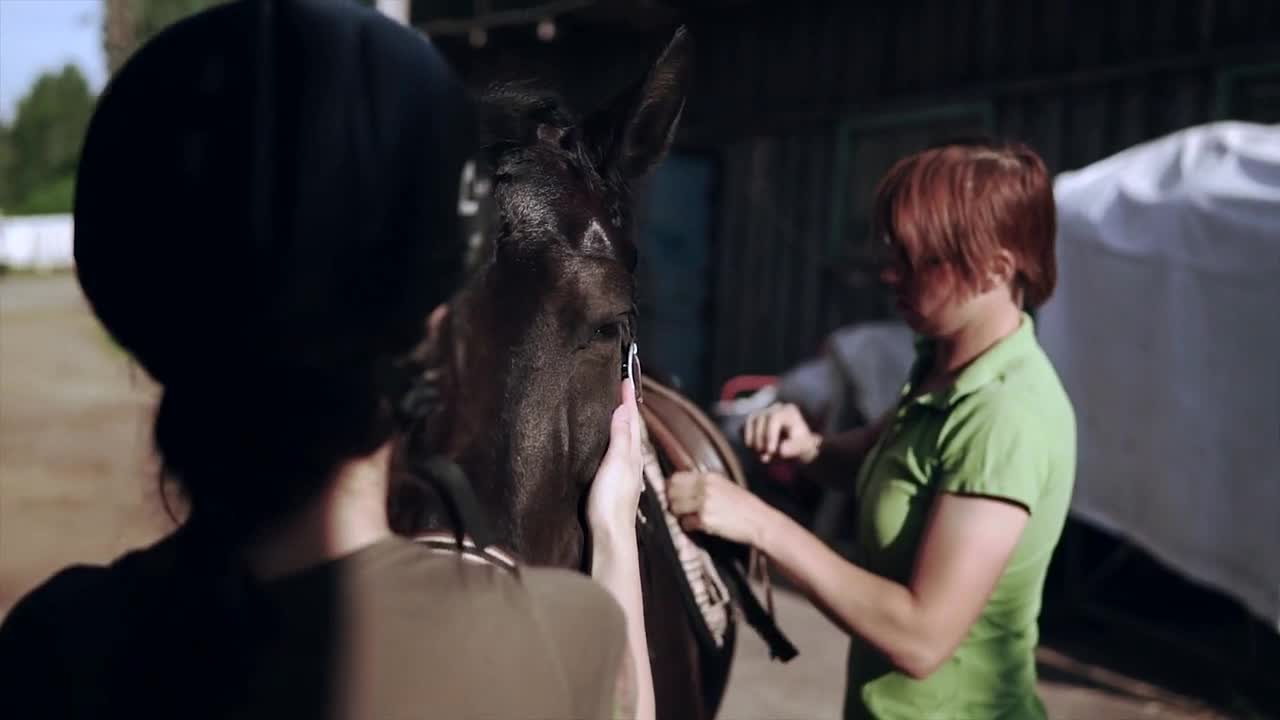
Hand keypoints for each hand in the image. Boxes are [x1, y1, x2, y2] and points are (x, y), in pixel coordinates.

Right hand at [587, 378, 643, 530]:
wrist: (611, 535)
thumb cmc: (612, 500)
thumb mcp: (616, 463)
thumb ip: (620, 437)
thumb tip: (624, 409)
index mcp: (631, 453)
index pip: (631, 418)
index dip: (627, 398)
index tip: (625, 377)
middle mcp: (631, 461)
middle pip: (631, 428)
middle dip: (626, 407)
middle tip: (622, 388)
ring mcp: (625, 473)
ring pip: (626, 441)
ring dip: (622, 423)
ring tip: (616, 409)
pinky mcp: (616, 484)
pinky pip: (619, 453)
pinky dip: (617, 440)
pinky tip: (612, 444)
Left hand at [667, 471, 767, 546]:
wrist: (759, 521)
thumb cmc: (745, 506)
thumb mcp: (726, 486)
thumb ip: (705, 484)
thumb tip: (685, 486)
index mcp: (709, 477)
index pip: (677, 477)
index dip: (671, 486)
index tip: (671, 493)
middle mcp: (705, 487)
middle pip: (672, 491)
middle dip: (671, 500)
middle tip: (676, 507)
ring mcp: (704, 503)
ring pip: (675, 507)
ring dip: (678, 514)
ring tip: (687, 517)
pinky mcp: (705, 520)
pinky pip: (686, 523)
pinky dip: (688, 526)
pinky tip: (696, 526)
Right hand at [743, 402, 820, 463]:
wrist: (796, 445)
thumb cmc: (801, 445)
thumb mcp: (803, 448)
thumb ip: (794, 448)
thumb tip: (781, 450)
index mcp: (789, 411)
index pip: (775, 418)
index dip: (770, 434)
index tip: (770, 451)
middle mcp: (776, 407)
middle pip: (761, 418)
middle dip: (761, 438)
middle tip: (764, 453)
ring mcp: (764, 411)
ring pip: (752, 419)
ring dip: (752, 437)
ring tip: (758, 451)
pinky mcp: (756, 418)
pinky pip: (746, 423)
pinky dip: (747, 435)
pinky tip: (751, 447)